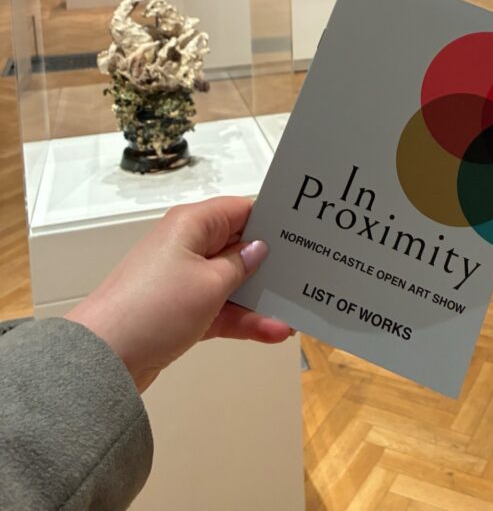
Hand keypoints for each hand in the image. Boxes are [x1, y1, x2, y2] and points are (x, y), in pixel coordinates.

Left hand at [65, 196, 291, 392]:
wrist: (104, 360)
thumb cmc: (154, 309)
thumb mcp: (210, 283)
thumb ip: (241, 264)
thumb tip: (259, 249)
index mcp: (192, 224)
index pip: (242, 210)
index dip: (273, 220)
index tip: (304, 231)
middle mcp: (188, 245)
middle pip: (239, 246)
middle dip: (272, 262)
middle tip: (309, 272)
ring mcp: (184, 280)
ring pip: (233, 281)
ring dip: (262, 297)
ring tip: (297, 310)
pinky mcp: (182, 311)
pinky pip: (222, 308)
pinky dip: (244, 319)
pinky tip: (274, 331)